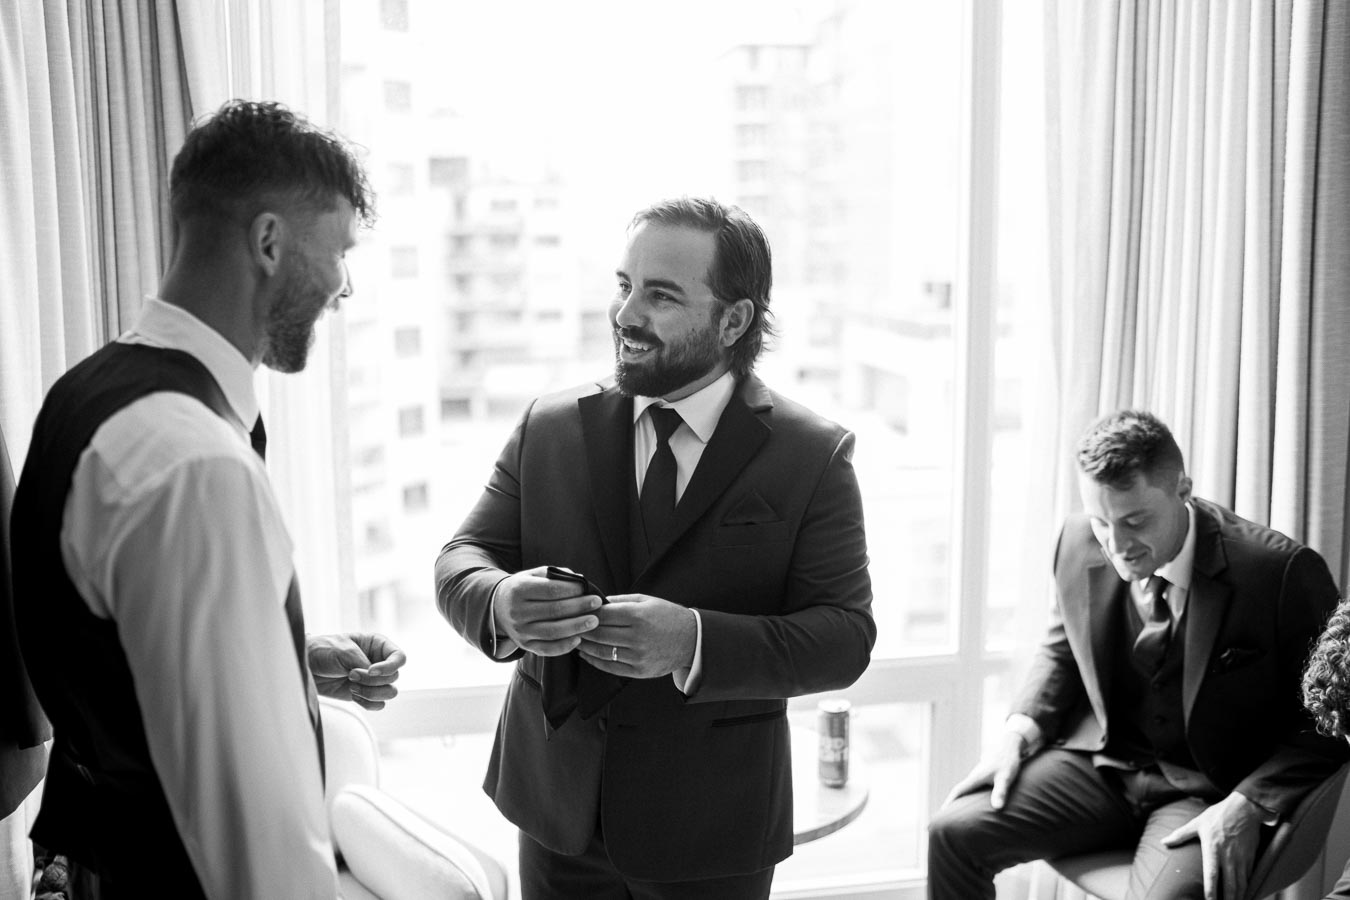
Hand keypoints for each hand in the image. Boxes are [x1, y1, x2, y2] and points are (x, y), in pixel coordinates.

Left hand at [307, 632, 405, 710]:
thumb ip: (363, 663)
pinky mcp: (364, 694)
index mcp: (378, 645)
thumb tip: (375, 679)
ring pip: (389, 693)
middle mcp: (379, 662)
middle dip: (372, 680)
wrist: (306, 666)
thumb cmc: (323, 650)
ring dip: (371, 693)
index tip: (370, 671)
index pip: (399, 658)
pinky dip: (367, 702)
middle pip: (394, 678)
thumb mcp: (344, 651)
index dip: (389, 667)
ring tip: (352, 687)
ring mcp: (372, 680)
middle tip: (350, 675)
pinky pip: (378, 705)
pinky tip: (352, 694)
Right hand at [493, 566, 602, 656]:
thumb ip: (553, 574)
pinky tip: (579, 639)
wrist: (497, 607)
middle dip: (579, 606)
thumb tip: (579, 579)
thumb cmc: (522, 588)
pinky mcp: (524, 645)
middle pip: (553, 610)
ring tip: (594, 621)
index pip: (550, 589)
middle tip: (597, 602)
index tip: (586, 588)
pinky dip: (564, 646)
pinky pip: (546, 649)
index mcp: (519, 589)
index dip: (571, 589)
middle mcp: (517, 611)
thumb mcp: (531, 575)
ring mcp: (520, 631)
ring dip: (576, 626)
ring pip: (552, 631)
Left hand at [576, 594, 696, 678]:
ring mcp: (638, 656)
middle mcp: (637, 637)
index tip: (577, 612)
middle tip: (570, 627)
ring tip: (576, 641)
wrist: (691, 639)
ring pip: (602, 652)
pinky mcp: (639, 671)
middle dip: (582, 630)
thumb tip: (596, 602)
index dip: (587, 614)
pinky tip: (587, 655)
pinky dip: (595, 661)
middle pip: (599, 634)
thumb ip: (620, 600)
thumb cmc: (667, 616)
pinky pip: (611, 667)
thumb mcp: (646, 601)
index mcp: (638, 616)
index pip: (602, 615)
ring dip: (585, 647)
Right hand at [943, 730, 1029, 809]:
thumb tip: (997, 808)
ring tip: (960, 813)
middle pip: (960, 791)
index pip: (958, 791)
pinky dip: (972, 796)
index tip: (942, 812)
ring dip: (962, 799)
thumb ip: (1000, 792)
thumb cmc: (1007, 761)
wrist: (1010, 745)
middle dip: (953, 803)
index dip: (950, 802)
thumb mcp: (1006, 777)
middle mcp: (974, 776)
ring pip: (968, 789)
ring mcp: (979, 775)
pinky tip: (977, 802)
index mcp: (975, 777)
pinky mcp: (985, 775)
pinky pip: (975, 787)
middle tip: (946, 816)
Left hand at [1161, 791, 1263, 899]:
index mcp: (1213, 849)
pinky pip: (1249, 876)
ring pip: (1241, 883)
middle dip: (1228, 899)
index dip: (1211, 891)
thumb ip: (1181, 835)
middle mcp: (1228, 857)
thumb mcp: (1197, 823)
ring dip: (1238, 896)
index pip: (1212, 875)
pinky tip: (1244, 894)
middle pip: (1230, 885)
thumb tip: (1164, 842)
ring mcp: (1241, 858)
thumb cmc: (1218, 815)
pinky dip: (1247, 887)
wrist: (1244, 808)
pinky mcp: (1251, 857)